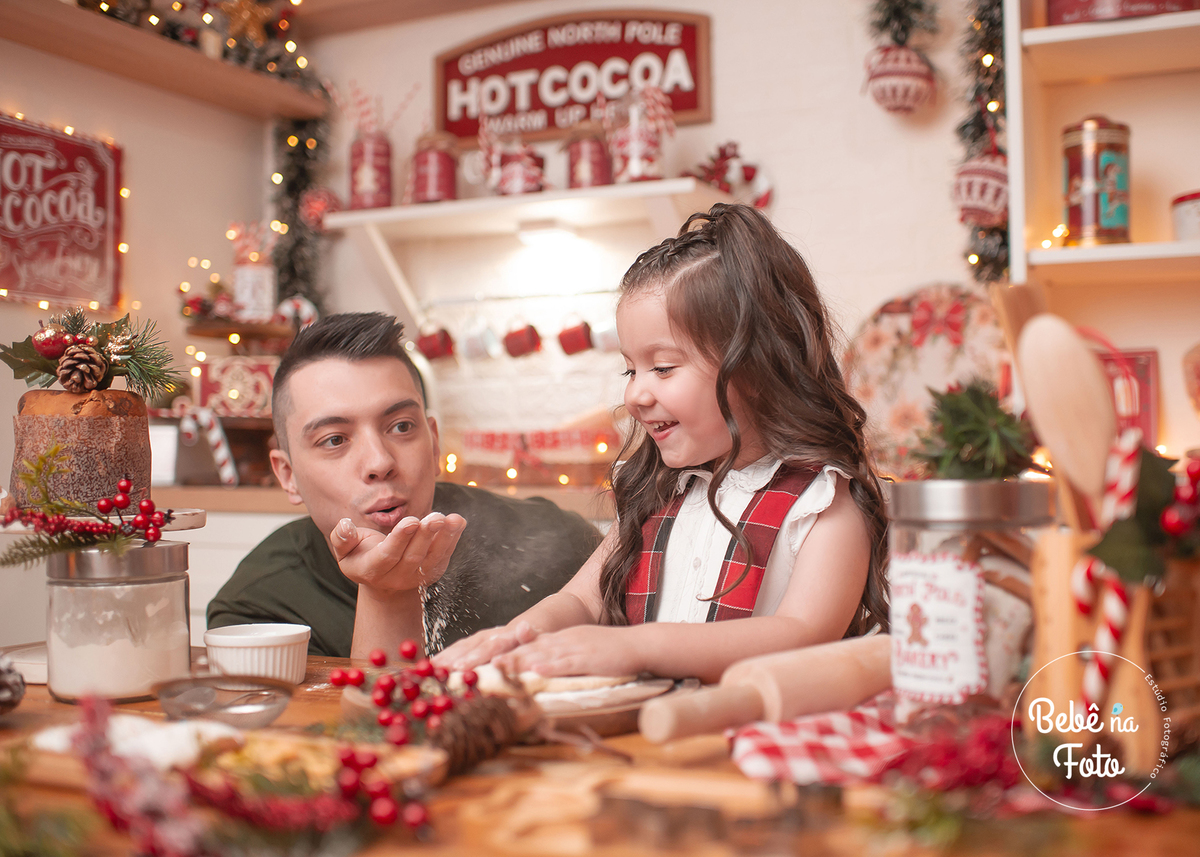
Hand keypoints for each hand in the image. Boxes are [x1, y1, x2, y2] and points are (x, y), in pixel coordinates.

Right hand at [331, 512, 465, 596]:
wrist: (382, 579)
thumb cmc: (361, 555)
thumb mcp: (345, 550)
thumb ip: (342, 539)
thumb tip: (344, 525)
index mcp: (372, 569)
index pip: (387, 555)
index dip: (400, 539)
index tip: (411, 521)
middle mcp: (396, 577)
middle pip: (413, 557)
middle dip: (425, 536)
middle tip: (435, 518)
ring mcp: (416, 577)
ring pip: (432, 558)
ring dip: (444, 538)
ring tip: (452, 519)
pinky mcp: (432, 572)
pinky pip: (444, 556)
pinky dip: (453, 539)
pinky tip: (458, 522)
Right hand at [433, 620, 539, 669]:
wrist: (529, 627)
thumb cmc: (533, 640)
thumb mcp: (537, 639)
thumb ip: (529, 635)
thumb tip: (524, 626)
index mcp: (507, 636)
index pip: (490, 645)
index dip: (475, 657)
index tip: (460, 667)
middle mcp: (490, 636)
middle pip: (470, 647)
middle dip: (453, 660)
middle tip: (439, 672)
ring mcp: (480, 639)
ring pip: (461, 647)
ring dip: (445, 658)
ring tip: (428, 670)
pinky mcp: (474, 644)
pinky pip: (457, 650)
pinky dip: (444, 657)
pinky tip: (430, 666)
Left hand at [494, 625, 644, 677]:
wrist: (640, 644)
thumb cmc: (612, 650)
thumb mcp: (581, 646)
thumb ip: (560, 651)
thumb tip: (538, 660)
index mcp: (563, 637)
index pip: (530, 644)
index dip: (508, 651)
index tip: (487, 658)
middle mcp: (565, 639)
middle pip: (530, 648)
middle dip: (506, 656)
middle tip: (484, 663)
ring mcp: (577, 647)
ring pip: (543, 654)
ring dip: (520, 660)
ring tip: (499, 666)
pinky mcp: (590, 657)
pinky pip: (567, 662)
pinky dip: (550, 665)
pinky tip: (536, 669)